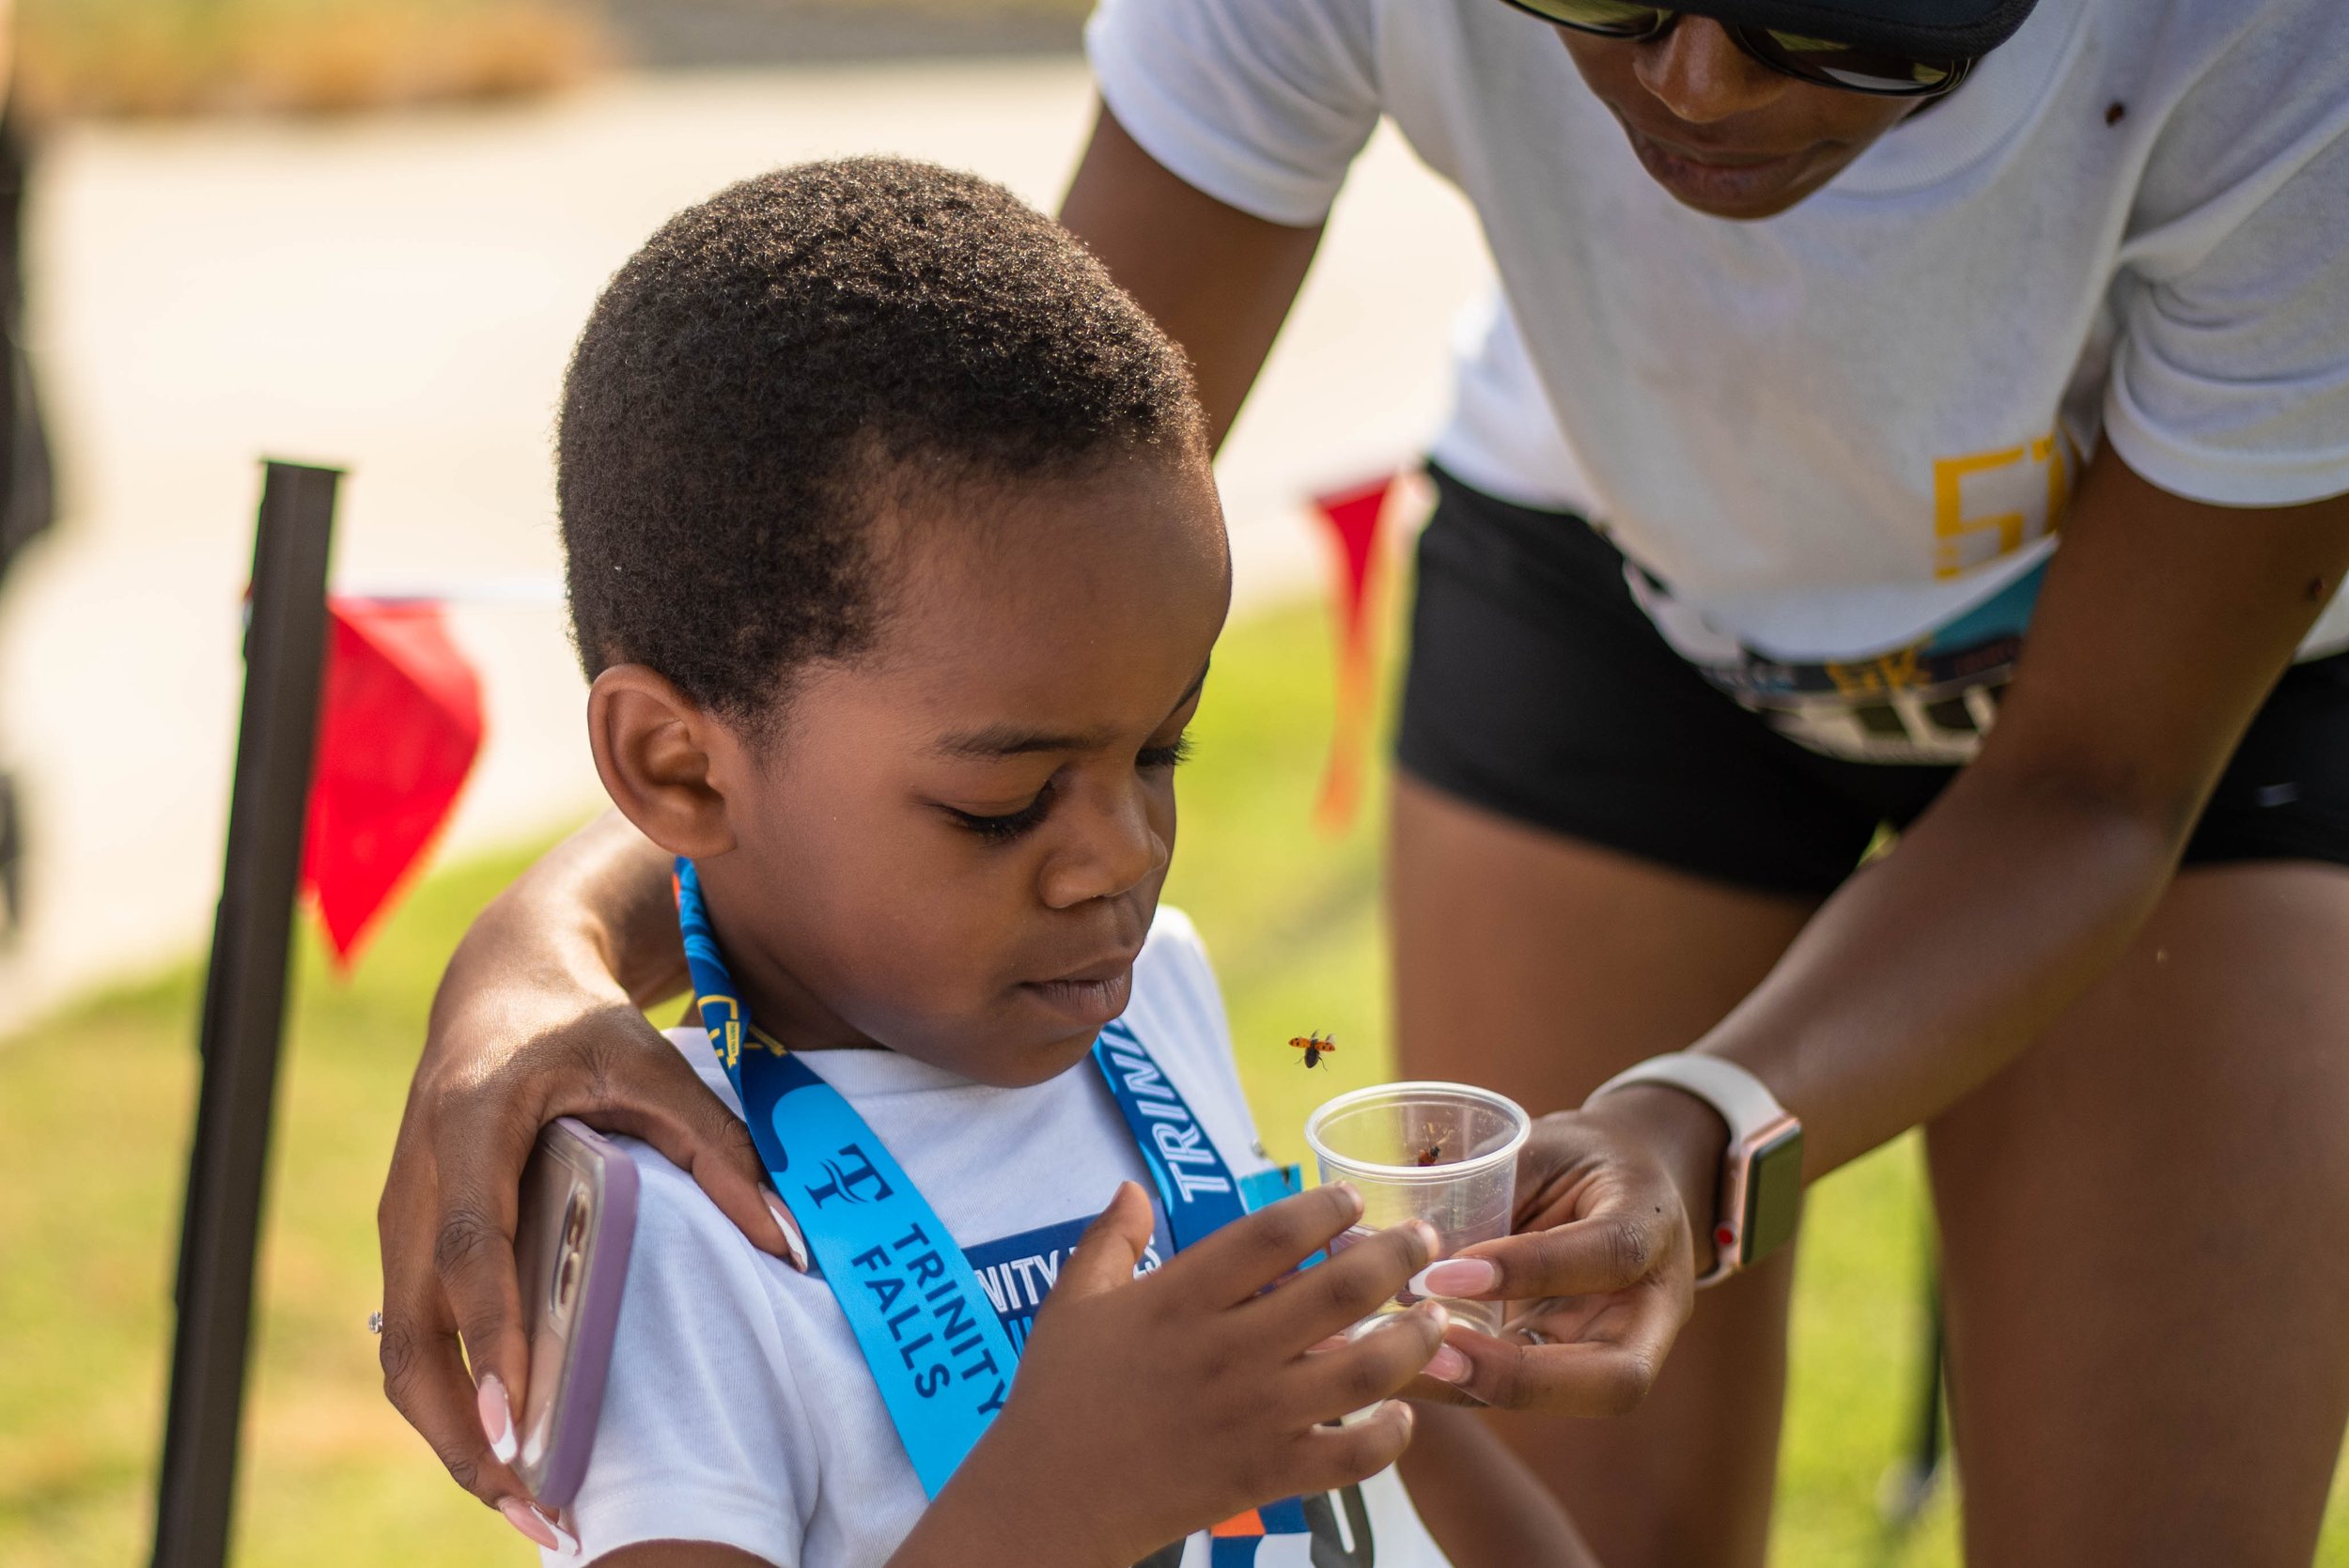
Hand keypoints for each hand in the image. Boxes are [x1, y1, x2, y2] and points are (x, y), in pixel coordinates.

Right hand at [375, 870, 805, 1543]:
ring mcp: (399, 1217)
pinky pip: (413, 1342)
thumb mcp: (660, 1069)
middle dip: (464, 1430)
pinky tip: (509, 1454)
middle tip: (536, 1503)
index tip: (516, 1418)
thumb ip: (720, 1151)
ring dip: (454, 1436)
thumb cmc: (586, 1027)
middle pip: (414, 1333)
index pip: (471, 1246)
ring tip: (529, 1506)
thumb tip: (788, 1245)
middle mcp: (417, 1181)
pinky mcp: (404, 1243)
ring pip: (403, 1355)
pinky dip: (451, 1406)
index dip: (492, 1336)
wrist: (502, 984)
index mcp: (470, 1124)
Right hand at [907, 1182, 1454, 1567]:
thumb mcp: (1071, 1303)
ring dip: (1413, 1337)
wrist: (1047, 1502)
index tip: (1355, 1199)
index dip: (1325, 1208)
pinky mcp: (1266, 1475)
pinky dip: (1389, 1435)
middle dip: (1397, 1256)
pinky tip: (1404, 1413)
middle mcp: (1228, 1349)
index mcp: (1181, 1298)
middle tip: (1426, 1239)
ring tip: (1435, 1317)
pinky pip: (1350, 1456)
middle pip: (1339, 1289)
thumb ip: (1109, 1240)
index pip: (1273, 1234)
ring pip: (1363, 1368)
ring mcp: (1254, 1415)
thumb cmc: (1057, 1397)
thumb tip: (1133, 1187)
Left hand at [1406, 1089, 1722, 1414]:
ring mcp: (1620, 1347)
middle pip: (1618, 1374)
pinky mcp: (1577, 1368)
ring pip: (1576, 1400)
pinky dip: (1468, 1388)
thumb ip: (1490, 1185)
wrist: (1629, 1187)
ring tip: (1411, 1368)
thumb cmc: (1576, 1159)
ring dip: (1488, 1391)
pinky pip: (1531, 1391)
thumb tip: (1398, 1234)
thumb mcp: (1544, 1148)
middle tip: (1437, 1352)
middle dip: (1523, 1376)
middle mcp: (1650, 1306)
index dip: (1530, 1268)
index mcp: (1652, 1225)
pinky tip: (1408, 1374)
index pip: (1609, 1255)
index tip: (1444, 1272)